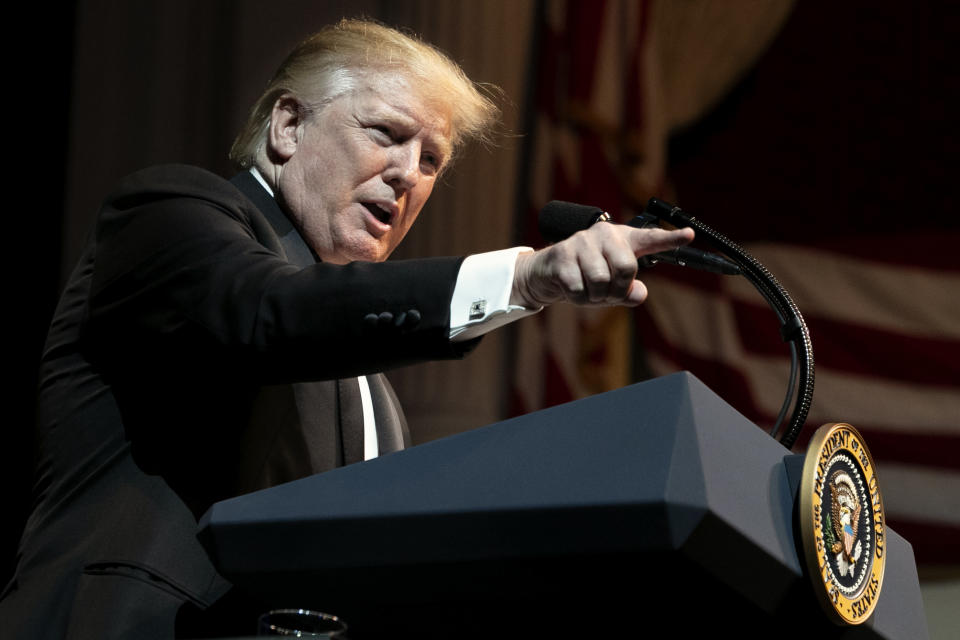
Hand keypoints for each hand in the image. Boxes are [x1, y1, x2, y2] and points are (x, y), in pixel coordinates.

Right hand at [511, 223, 693, 307]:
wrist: (546, 272)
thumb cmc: (586, 277)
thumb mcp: (613, 287)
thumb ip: (630, 291)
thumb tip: (639, 293)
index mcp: (623, 239)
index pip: (651, 238)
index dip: (671, 238)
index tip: (689, 235)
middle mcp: (604, 234)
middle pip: (626, 268)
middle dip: (618, 289)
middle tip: (608, 292)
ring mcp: (581, 243)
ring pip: (601, 281)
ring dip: (596, 296)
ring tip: (588, 290)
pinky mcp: (562, 256)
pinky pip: (579, 289)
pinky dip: (579, 299)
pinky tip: (572, 289)